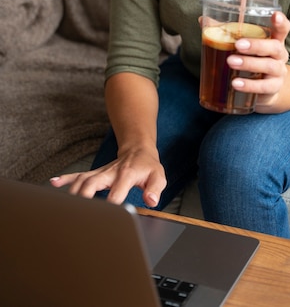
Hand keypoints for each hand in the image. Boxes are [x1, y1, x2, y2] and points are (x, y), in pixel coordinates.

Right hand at [50, 145, 166, 206]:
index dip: (112, 203)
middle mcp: (110, 172)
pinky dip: (65, 178)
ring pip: (82, 179)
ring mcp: (100, 172)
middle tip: (76, 213)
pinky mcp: (95, 172)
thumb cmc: (148, 166)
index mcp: (126, 174)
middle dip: (83, 197)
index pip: (117, 190)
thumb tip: (151, 200)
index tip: (107, 216)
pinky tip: (53, 183)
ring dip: (72, 192)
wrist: (139, 150)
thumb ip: (156, 189)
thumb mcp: (158, 176)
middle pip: (92, 182)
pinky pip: (78, 174)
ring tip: (63, 207)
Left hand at [226, 11, 289, 112]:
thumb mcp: (244, 47)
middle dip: (256, 45)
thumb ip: (227, 33)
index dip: (281, 22)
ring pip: (269, 66)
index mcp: (274, 40)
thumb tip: (203, 20)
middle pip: (275, 47)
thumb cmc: (253, 60)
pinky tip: (235, 83)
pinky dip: (249, 85)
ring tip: (231, 62)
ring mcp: (278, 72)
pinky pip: (264, 87)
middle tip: (238, 45)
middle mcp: (279, 55)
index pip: (282, 29)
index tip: (275, 15)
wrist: (264, 91)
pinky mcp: (273, 88)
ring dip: (249, 63)